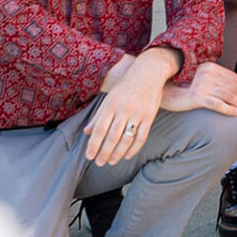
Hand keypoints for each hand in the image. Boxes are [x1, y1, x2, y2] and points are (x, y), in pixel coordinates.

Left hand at [85, 47, 180, 166]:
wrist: (148, 72)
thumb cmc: (125, 86)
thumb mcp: (109, 97)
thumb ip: (98, 115)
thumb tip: (86, 132)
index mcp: (110, 104)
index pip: (99, 129)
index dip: (93, 144)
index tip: (89, 156)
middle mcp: (123, 109)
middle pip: (112, 137)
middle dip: (104, 152)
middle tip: (99, 163)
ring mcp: (138, 113)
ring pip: (126, 139)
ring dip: (118, 153)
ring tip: (111, 161)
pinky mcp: (149, 116)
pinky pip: (141, 136)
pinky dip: (134, 149)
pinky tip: (127, 156)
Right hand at [159, 60, 236, 116]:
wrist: (164, 91)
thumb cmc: (183, 87)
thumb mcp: (201, 79)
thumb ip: (214, 80)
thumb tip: (233, 90)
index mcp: (209, 67)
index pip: (232, 78)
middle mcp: (207, 73)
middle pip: (232, 86)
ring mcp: (202, 85)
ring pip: (227, 95)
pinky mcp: (196, 97)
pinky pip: (217, 104)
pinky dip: (228, 108)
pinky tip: (234, 113)